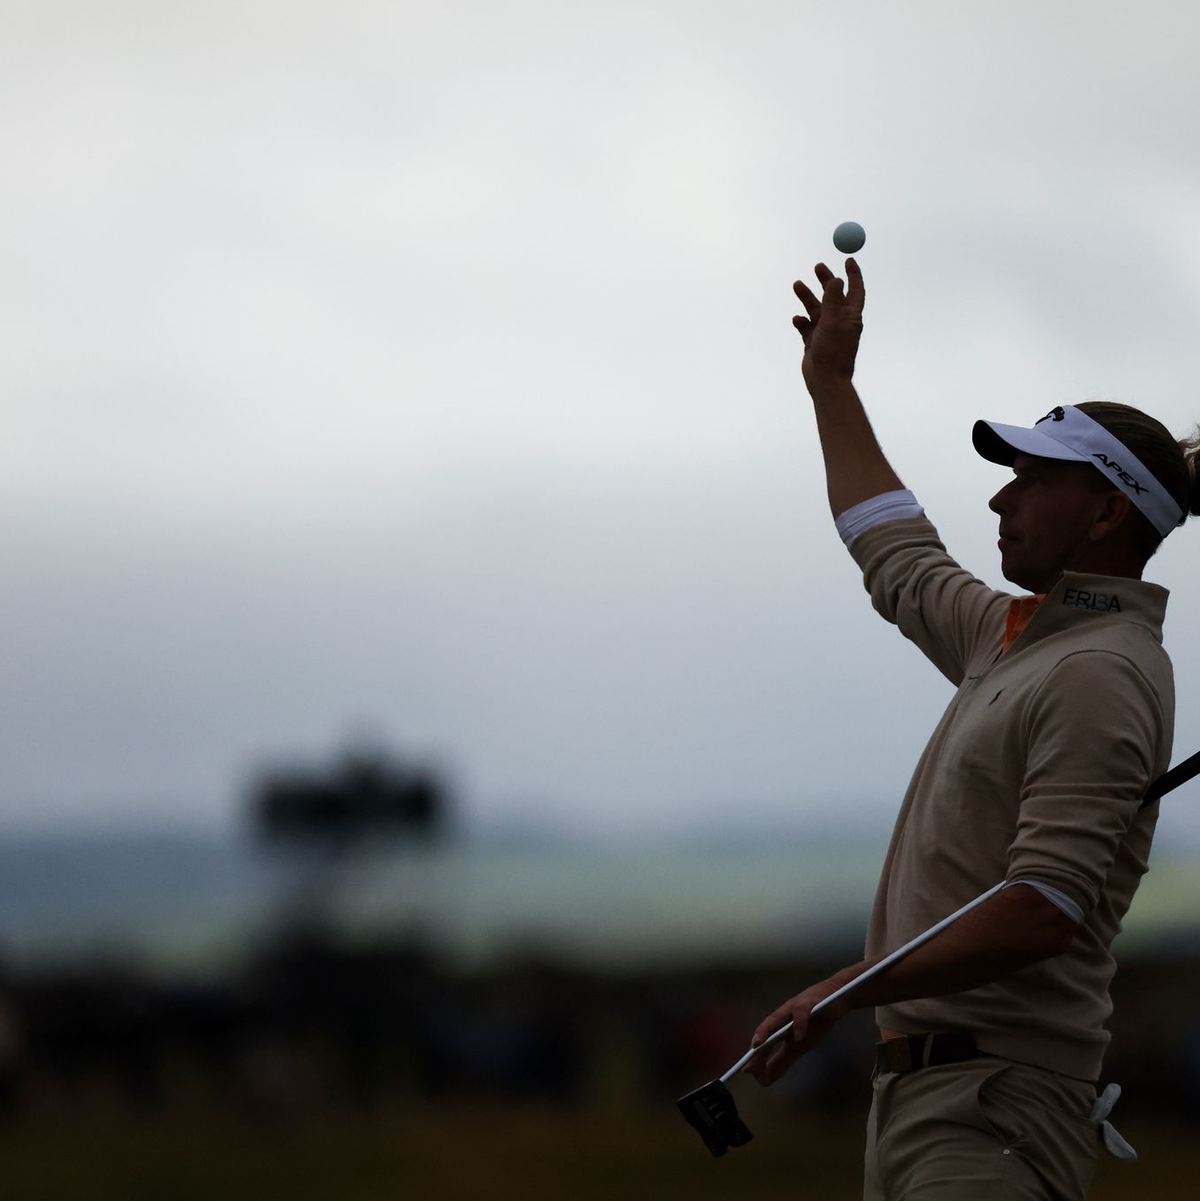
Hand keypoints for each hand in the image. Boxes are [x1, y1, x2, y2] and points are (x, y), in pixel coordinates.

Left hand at [743, 976, 850, 1086]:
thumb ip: (782, 1061)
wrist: (837, 999)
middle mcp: (782, 1016)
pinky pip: (801, 1012)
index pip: (763, 1042)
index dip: (754, 1056)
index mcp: (779, 1028)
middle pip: (765, 1032)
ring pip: (776, 1018)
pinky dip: (799, 1024)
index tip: (746, 1071)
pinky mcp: (809, 1003)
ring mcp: (794, 1008)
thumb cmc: (815, 1022)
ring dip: (766, 1031)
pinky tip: (799, 1037)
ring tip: (758, 1045)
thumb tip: (765, 1080)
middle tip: (750, 1067)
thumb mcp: (798, 1046)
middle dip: (756, 1048)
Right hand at [792, 259, 864, 385]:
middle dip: (825, 280)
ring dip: (806, 297)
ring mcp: (825, 331)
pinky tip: (797, 320)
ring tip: (797, 285)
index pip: (855, 290)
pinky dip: (800, 320)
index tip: (848, 259)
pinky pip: (805, 326)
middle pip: (833, 295)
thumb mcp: (833, 321)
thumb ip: (833, 299)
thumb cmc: (834, 352)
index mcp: (850, 316)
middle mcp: (839, 321)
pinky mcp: (813, 341)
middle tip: (817, 267)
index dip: (854, 274)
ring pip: (816, 308)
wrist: (825, 379)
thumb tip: (837, 279)